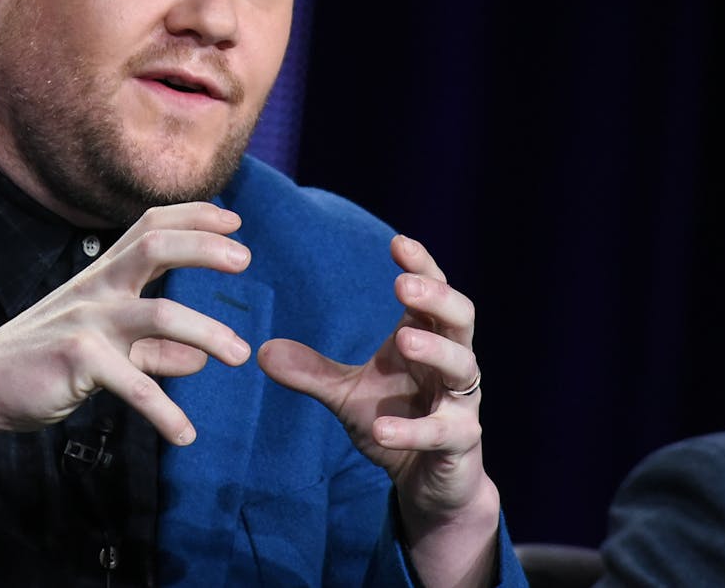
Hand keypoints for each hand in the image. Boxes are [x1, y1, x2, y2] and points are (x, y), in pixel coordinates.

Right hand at [0, 202, 251, 519]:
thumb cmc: (40, 363)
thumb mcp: (100, 348)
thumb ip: (151, 351)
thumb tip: (198, 360)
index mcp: (101, 278)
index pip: (150, 227)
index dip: (193, 217)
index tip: (234, 222)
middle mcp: (96, 289)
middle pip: (155, 246)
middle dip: (204, 247)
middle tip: (246, 260)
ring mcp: (86, 322)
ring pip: (160, 314)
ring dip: (207, 332)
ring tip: (239, 355)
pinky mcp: (77, 361)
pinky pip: (135, 385)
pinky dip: (165, 412)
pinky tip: (185, 435)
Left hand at [257, 234, 498, 586]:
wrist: (427, 482)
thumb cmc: (394, 421)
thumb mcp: (346, 395)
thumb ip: (311, 372)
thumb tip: (260, 350)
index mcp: (424, 340)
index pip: (432, 292)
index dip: (421, 267)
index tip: (398, 242)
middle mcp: (449, 364)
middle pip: (460, 318)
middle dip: (437, 298)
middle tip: (404, 284)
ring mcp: (460, 404)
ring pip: (464, 367)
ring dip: (437, 351)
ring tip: (404, 341)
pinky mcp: (460, 443)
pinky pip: (444, 431)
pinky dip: (414, 430)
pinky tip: (383, 430)